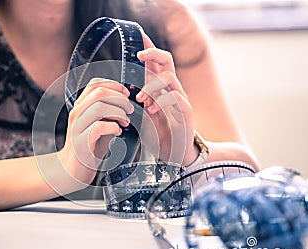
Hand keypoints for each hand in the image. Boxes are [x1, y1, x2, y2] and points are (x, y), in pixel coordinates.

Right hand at [59, 78, 133, 183]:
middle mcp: (77, 113)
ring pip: (99, 107)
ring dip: (118, 112)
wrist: (73, 169)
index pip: (95, 84)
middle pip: (99, 93)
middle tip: (130, 109)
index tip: (126, 94)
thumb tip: (126, 101)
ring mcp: (77, 127)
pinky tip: (117, 132)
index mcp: (81, 106)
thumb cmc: (90, 146)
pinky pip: (99, 127)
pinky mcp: (81, 142)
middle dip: (120, 99)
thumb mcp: (99, 123)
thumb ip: (108, 112)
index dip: (114, 85)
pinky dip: (113, 127)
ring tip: (125, 122)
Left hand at [136, 33, 197, 164]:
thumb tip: (121, 85)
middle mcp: (172, 90)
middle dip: (153, 53)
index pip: (156, 62)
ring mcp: (180, 99)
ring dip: (152, 85)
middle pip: (167, 61)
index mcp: (161, 88)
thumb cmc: (158, 132)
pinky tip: (151, 110)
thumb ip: (138, 97)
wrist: (176, 153)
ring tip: (140, 98)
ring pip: (170, 78)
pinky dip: (161, 101)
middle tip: (138, 54)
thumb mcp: (143, 112)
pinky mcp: (186, 113)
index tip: (137, 37)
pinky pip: (176, 98)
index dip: (148, 48)